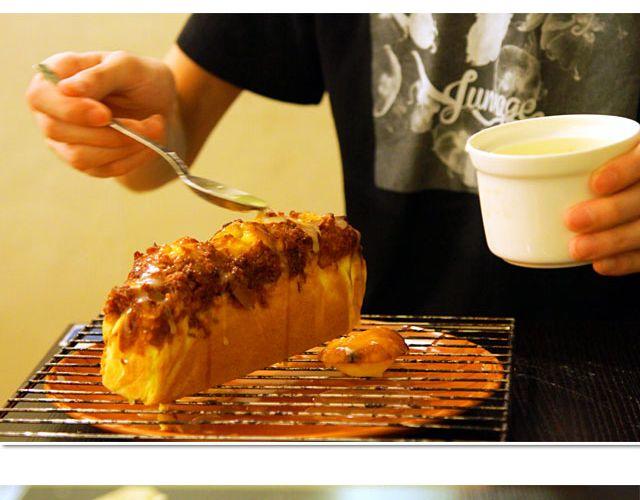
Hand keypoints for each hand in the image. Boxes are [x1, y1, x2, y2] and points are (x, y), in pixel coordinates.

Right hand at [26, 51, 176, 176]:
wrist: (158, 104)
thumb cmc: (138, 78)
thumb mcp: (127, 66)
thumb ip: (99, 76)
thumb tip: (67, 89)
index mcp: (52, 77)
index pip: (40, 98)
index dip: (71, 110)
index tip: (106, 115)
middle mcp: (50, 111)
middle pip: (58, 131)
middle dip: (109, 133)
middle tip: (151, 123)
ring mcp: (64, 140)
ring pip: (80, 157)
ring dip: (124, 148)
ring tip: (155, 131)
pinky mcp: (85, 162)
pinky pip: (102, 170)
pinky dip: (131, 159)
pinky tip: (150, 145)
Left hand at [564, 142, 639, 274]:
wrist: (617, 191)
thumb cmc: (588, 168)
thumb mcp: (578, 155)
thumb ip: (560, 160)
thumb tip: (496, 164)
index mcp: (639, 152)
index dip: (623, 170)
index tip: (595, 183)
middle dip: (609, 211)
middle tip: (571, 220)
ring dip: (611, 241)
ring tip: (576, 248)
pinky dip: (624, 261)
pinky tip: (600, 264)